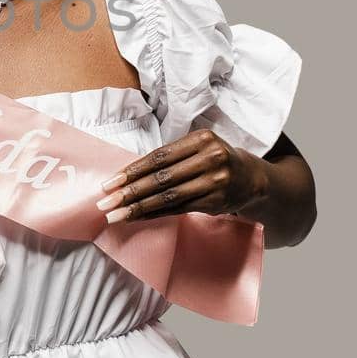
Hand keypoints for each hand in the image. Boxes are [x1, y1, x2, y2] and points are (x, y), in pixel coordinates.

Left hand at [94, 128, 267, 223]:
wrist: (252, 178)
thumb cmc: (215, 159)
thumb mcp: (198, 146)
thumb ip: (170, 156)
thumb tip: (128, 173)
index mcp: (202, 140)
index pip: (158, 157)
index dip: (132, 170)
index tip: (110, 182)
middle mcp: (210, 159)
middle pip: (161, 178)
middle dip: (129, 192)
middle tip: (105, 201)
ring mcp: (214, 183)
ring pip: (168, 197)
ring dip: (138, 208)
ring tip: (115, 215)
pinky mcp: (215, 203)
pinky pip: (178, 209)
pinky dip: (155, 214)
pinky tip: (138, 218)